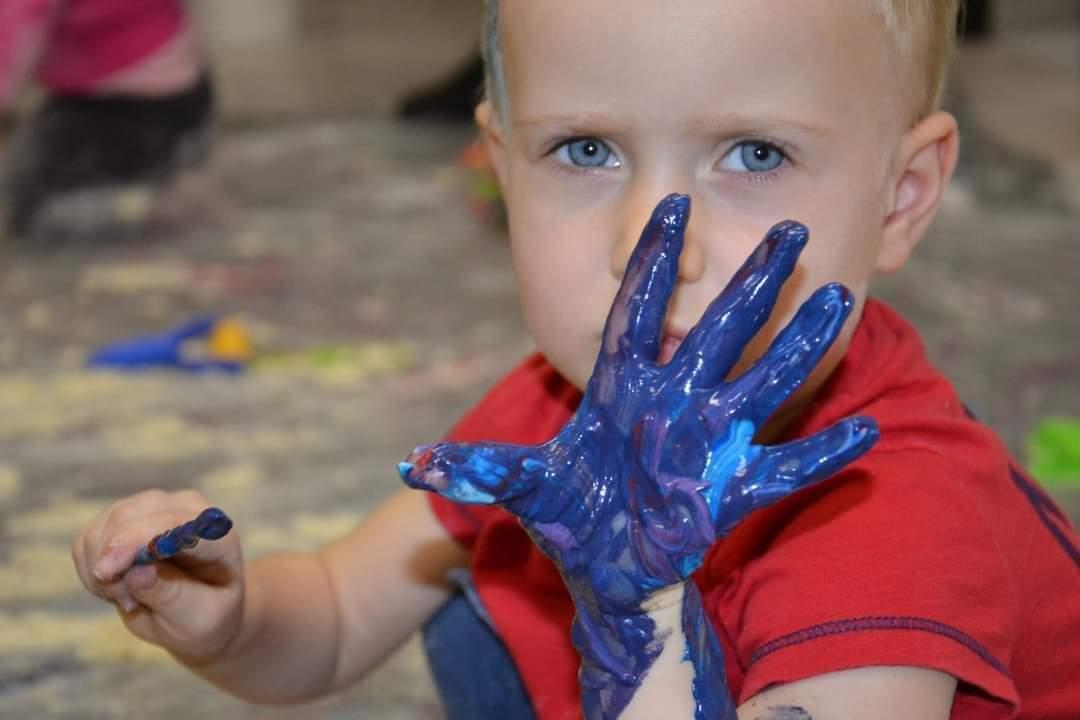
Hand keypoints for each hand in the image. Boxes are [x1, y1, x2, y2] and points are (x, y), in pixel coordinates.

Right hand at [72, 489, 244, 661]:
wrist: (197, 610)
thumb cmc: (204, 615)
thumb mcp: (198, 619)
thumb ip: (171, 597)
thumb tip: (137, 572)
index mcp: (216, 534)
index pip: (176, 524)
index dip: (138, 540)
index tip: (108, 570)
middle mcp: (186, 509)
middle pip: (131, 517)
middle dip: (113, 564)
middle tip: (127, 603)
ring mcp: (154, 507)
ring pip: (104, 526)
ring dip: (100, 570)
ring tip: (129, 598)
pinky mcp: (124, 518)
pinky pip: (88, 538)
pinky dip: (90, 569)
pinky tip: (117, 587)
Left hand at [400, 194, 877, 716]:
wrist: (604, 565)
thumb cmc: (566, 514)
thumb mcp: (522, 487)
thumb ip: (478, 470)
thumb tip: (411, 464)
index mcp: (621, 388)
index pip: (637, 314)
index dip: (652, 263)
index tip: (671, 207)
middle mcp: (672, 403)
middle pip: (716, 330)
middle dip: (751, 283)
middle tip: (790, 232)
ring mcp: (706, 443)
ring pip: (760, 384)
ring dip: (796, 346)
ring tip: (837, 299)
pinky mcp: (730, 492)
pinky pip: (784, 471)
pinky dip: (821, 460)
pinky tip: (862, 439)